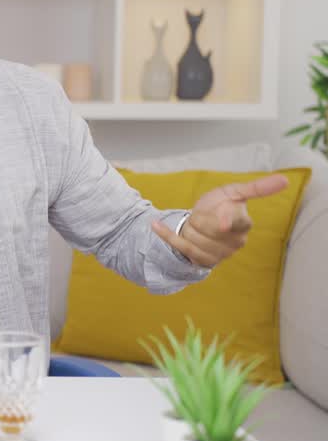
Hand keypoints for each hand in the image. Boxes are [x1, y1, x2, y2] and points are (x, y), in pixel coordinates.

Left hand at [150, 173, 288, 268]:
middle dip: (199, 217)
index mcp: (244, 224)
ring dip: (186, 226)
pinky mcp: (202, 261)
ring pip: (194, 238)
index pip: (237, 222)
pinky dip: (166, 235)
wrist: (202, 222)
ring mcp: (219, 254)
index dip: (226, 220)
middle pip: (208, 228)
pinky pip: (180, 247)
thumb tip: (284, 179)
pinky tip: (155, 224)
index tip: (221, 221)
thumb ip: (256, 189)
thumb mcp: (234, 192)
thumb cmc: (220, 204)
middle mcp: (234, 242)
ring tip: (193, 224)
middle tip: (202, 214)